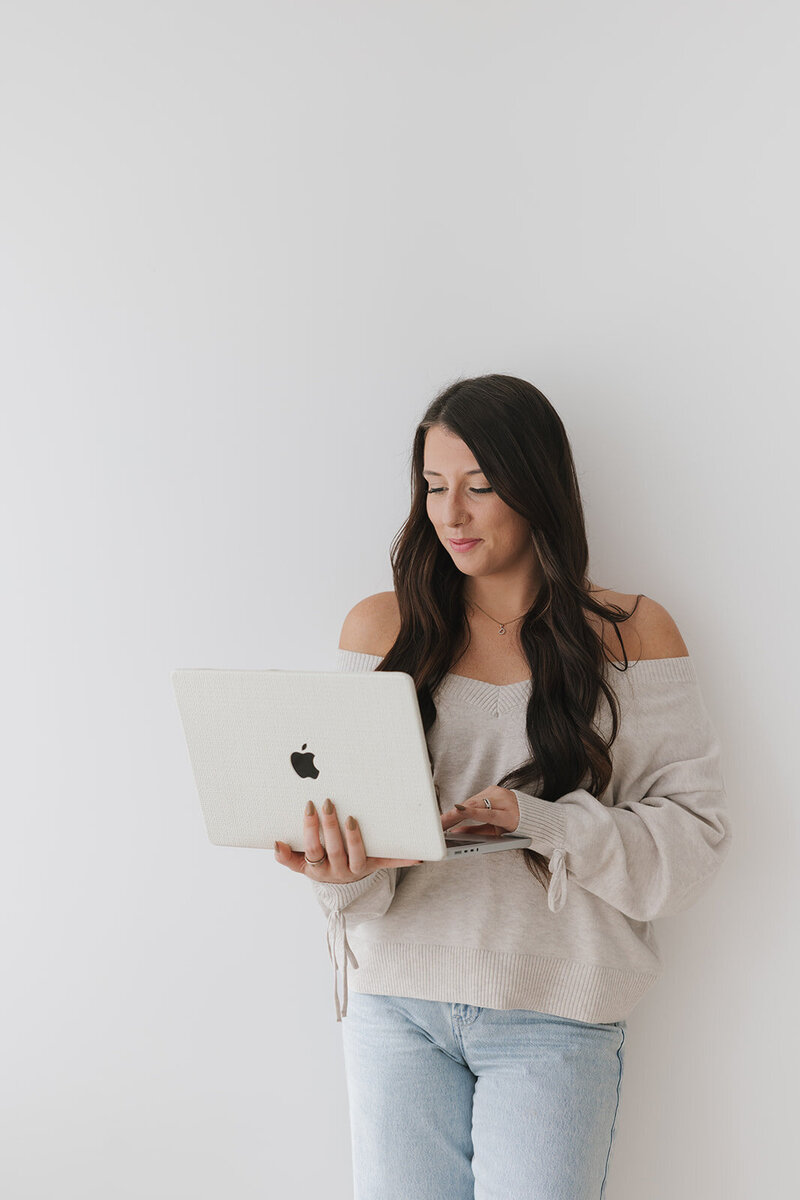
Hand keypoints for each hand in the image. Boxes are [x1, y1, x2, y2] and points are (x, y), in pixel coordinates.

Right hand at [274, 798, 422, 883]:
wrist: (341, 887)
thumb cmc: (319, 865)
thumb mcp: (302, 865)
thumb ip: (288, 857)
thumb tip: (277, 844)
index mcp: (318, 869)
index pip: (312, 849)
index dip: (310, 829)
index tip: (309, 806)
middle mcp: (338, 871)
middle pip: (334, 849)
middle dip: (330, 826)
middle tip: (328, 803)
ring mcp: (358, 869)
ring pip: (357, 855)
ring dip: (354, 837)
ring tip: (352, 818)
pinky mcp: (376, 866)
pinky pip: (389, 863)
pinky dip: (404, 859)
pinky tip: (418, 854)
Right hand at [440, 786, 519, 837]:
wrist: (529, 813)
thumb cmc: (513, 826)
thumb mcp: (497, 835)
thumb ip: (477, 833)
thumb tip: (457, 834)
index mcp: (509, 816)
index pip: (488, 814)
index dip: (472, 812)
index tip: (458, 810)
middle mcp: (504, 800)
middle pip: (475, 806)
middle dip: (455, 814)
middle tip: (440, 823)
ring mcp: (498, 792)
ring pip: (472, 801)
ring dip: (457, 810)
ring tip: (442, 821)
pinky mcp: (493, 788)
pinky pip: (474, 797)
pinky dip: (465, 805)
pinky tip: (455, 812)